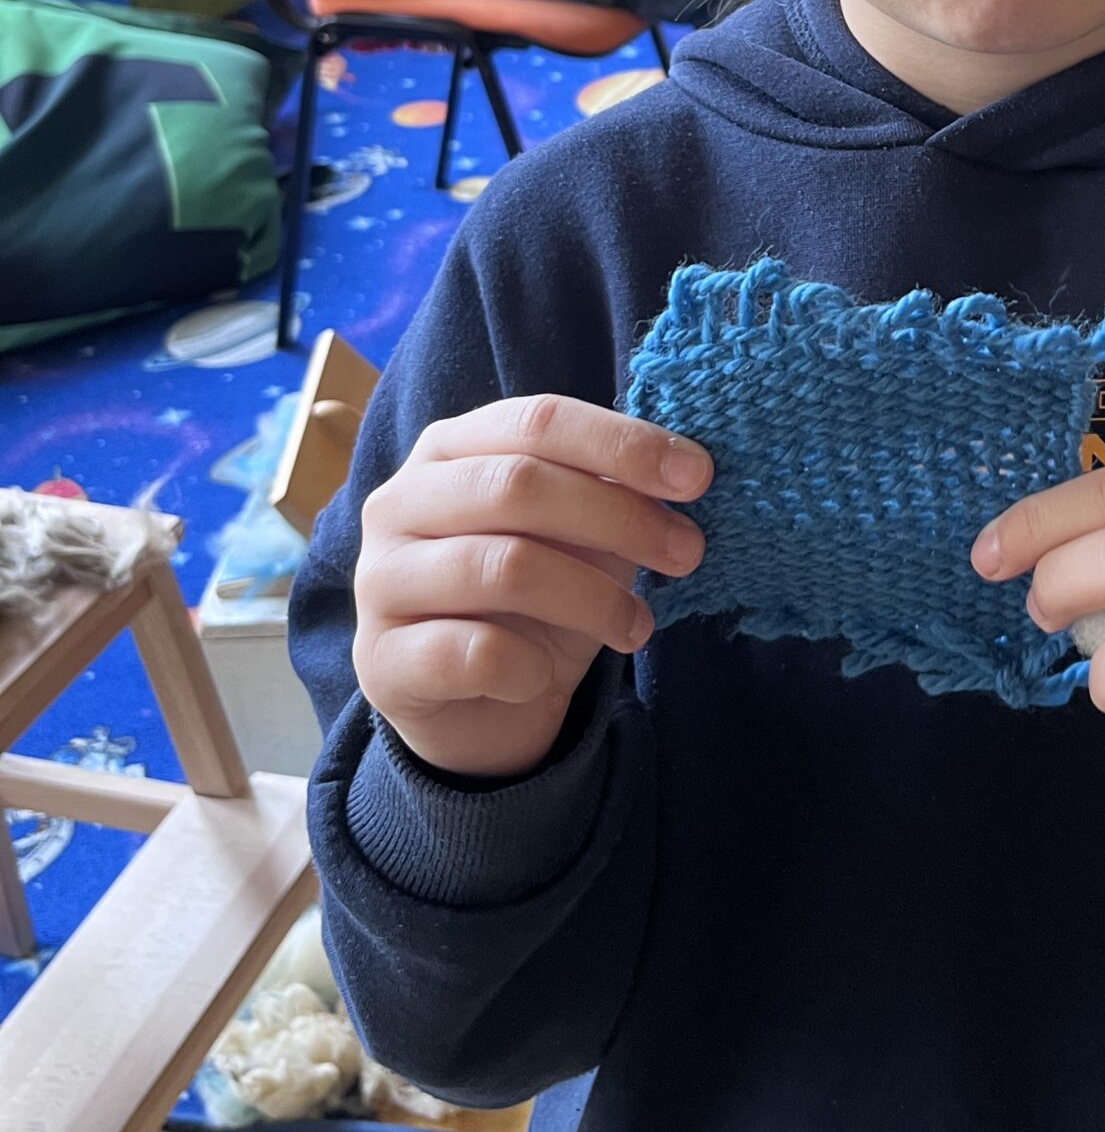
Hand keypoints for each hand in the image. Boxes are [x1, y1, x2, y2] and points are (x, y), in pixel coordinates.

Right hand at [353, 396, 709, 780]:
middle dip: (621, 518)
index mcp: (450, 450)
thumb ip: (612, 496)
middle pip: (520, 486)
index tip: (697, 476)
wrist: (478, 710)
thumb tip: (683, 471)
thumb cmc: (535, 604)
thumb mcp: (581, 540)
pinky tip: (545, 675)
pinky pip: (473, 652)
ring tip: (638, 626)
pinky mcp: (380, 660)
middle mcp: (401, 503)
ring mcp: (380, 580)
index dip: (622, 443)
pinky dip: (528, 665)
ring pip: (504, 567)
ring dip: (593, 599)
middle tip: (688, 552)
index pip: (538, 421)